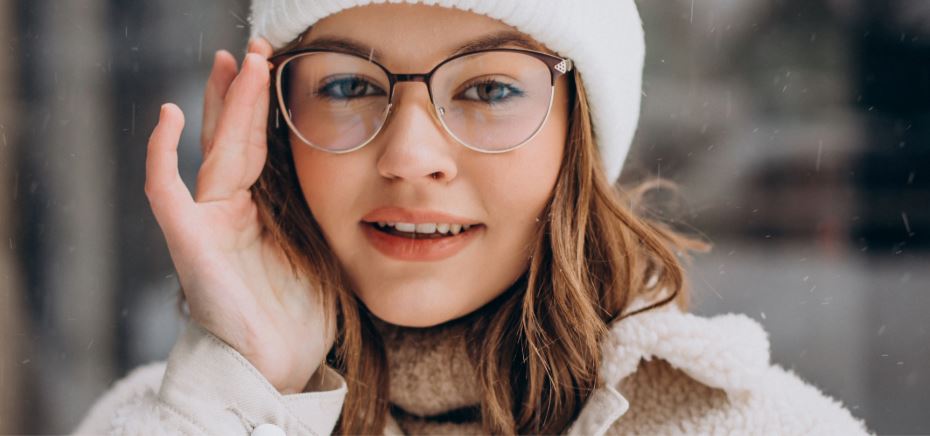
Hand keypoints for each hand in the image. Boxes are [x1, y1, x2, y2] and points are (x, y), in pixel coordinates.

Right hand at [145, 38, 333, 394]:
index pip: (259, 146)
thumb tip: (359, 174)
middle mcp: (231, 210)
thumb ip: (323, 209)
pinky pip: (165, 190)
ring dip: (225, 105)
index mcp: (261, 210)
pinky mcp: (188, 241)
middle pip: (235, 138)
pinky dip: (161, 153)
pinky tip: (170, 115)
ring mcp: (207, 222)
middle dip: (243, 94)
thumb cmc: (300, 312)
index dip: (263, 109)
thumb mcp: (321, 246)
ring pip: (213, 150)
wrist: (278, 360)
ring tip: (233, 62)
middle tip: (252, 50)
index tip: (276, 70)